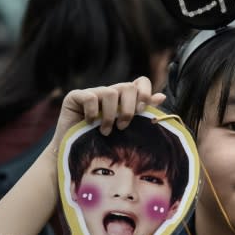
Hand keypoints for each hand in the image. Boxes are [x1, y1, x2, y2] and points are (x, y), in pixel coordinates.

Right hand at [51, 76, 165, 150]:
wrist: (73, 152)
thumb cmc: (103, 142)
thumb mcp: (127, 128)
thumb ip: (143, 112)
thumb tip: (161, 97)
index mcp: (125, 98)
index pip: (141, 82)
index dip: (145, 92)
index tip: (142, 110)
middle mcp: (110, 92)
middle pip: (128, 87)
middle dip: (129, 109)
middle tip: (123, 127)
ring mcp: (92, 92)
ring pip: (110, 93)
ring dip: (110, 116)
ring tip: (105, 131)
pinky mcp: (75, 96)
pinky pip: (90, 97)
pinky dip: (92, 112)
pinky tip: (89, 123)